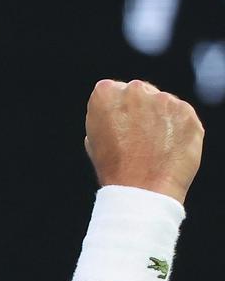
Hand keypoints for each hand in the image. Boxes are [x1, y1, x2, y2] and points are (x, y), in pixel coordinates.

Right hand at [84, 79, 203, 203]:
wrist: (142, 191)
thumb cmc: (115, 170)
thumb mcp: (94, 140)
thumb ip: (105, 116)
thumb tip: (118, 111)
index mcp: (105, 94)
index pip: (113, 91)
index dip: (117, 111)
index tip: (120, 128)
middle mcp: (134, 90)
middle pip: (140, 93)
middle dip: (141, 110)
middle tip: (139, 139)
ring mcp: (163, 99)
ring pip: (162, 104)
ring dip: (160, 119)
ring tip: (154, 148)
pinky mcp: (186, 111)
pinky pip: (182, 116)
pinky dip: (178, 130)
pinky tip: (169, 149)